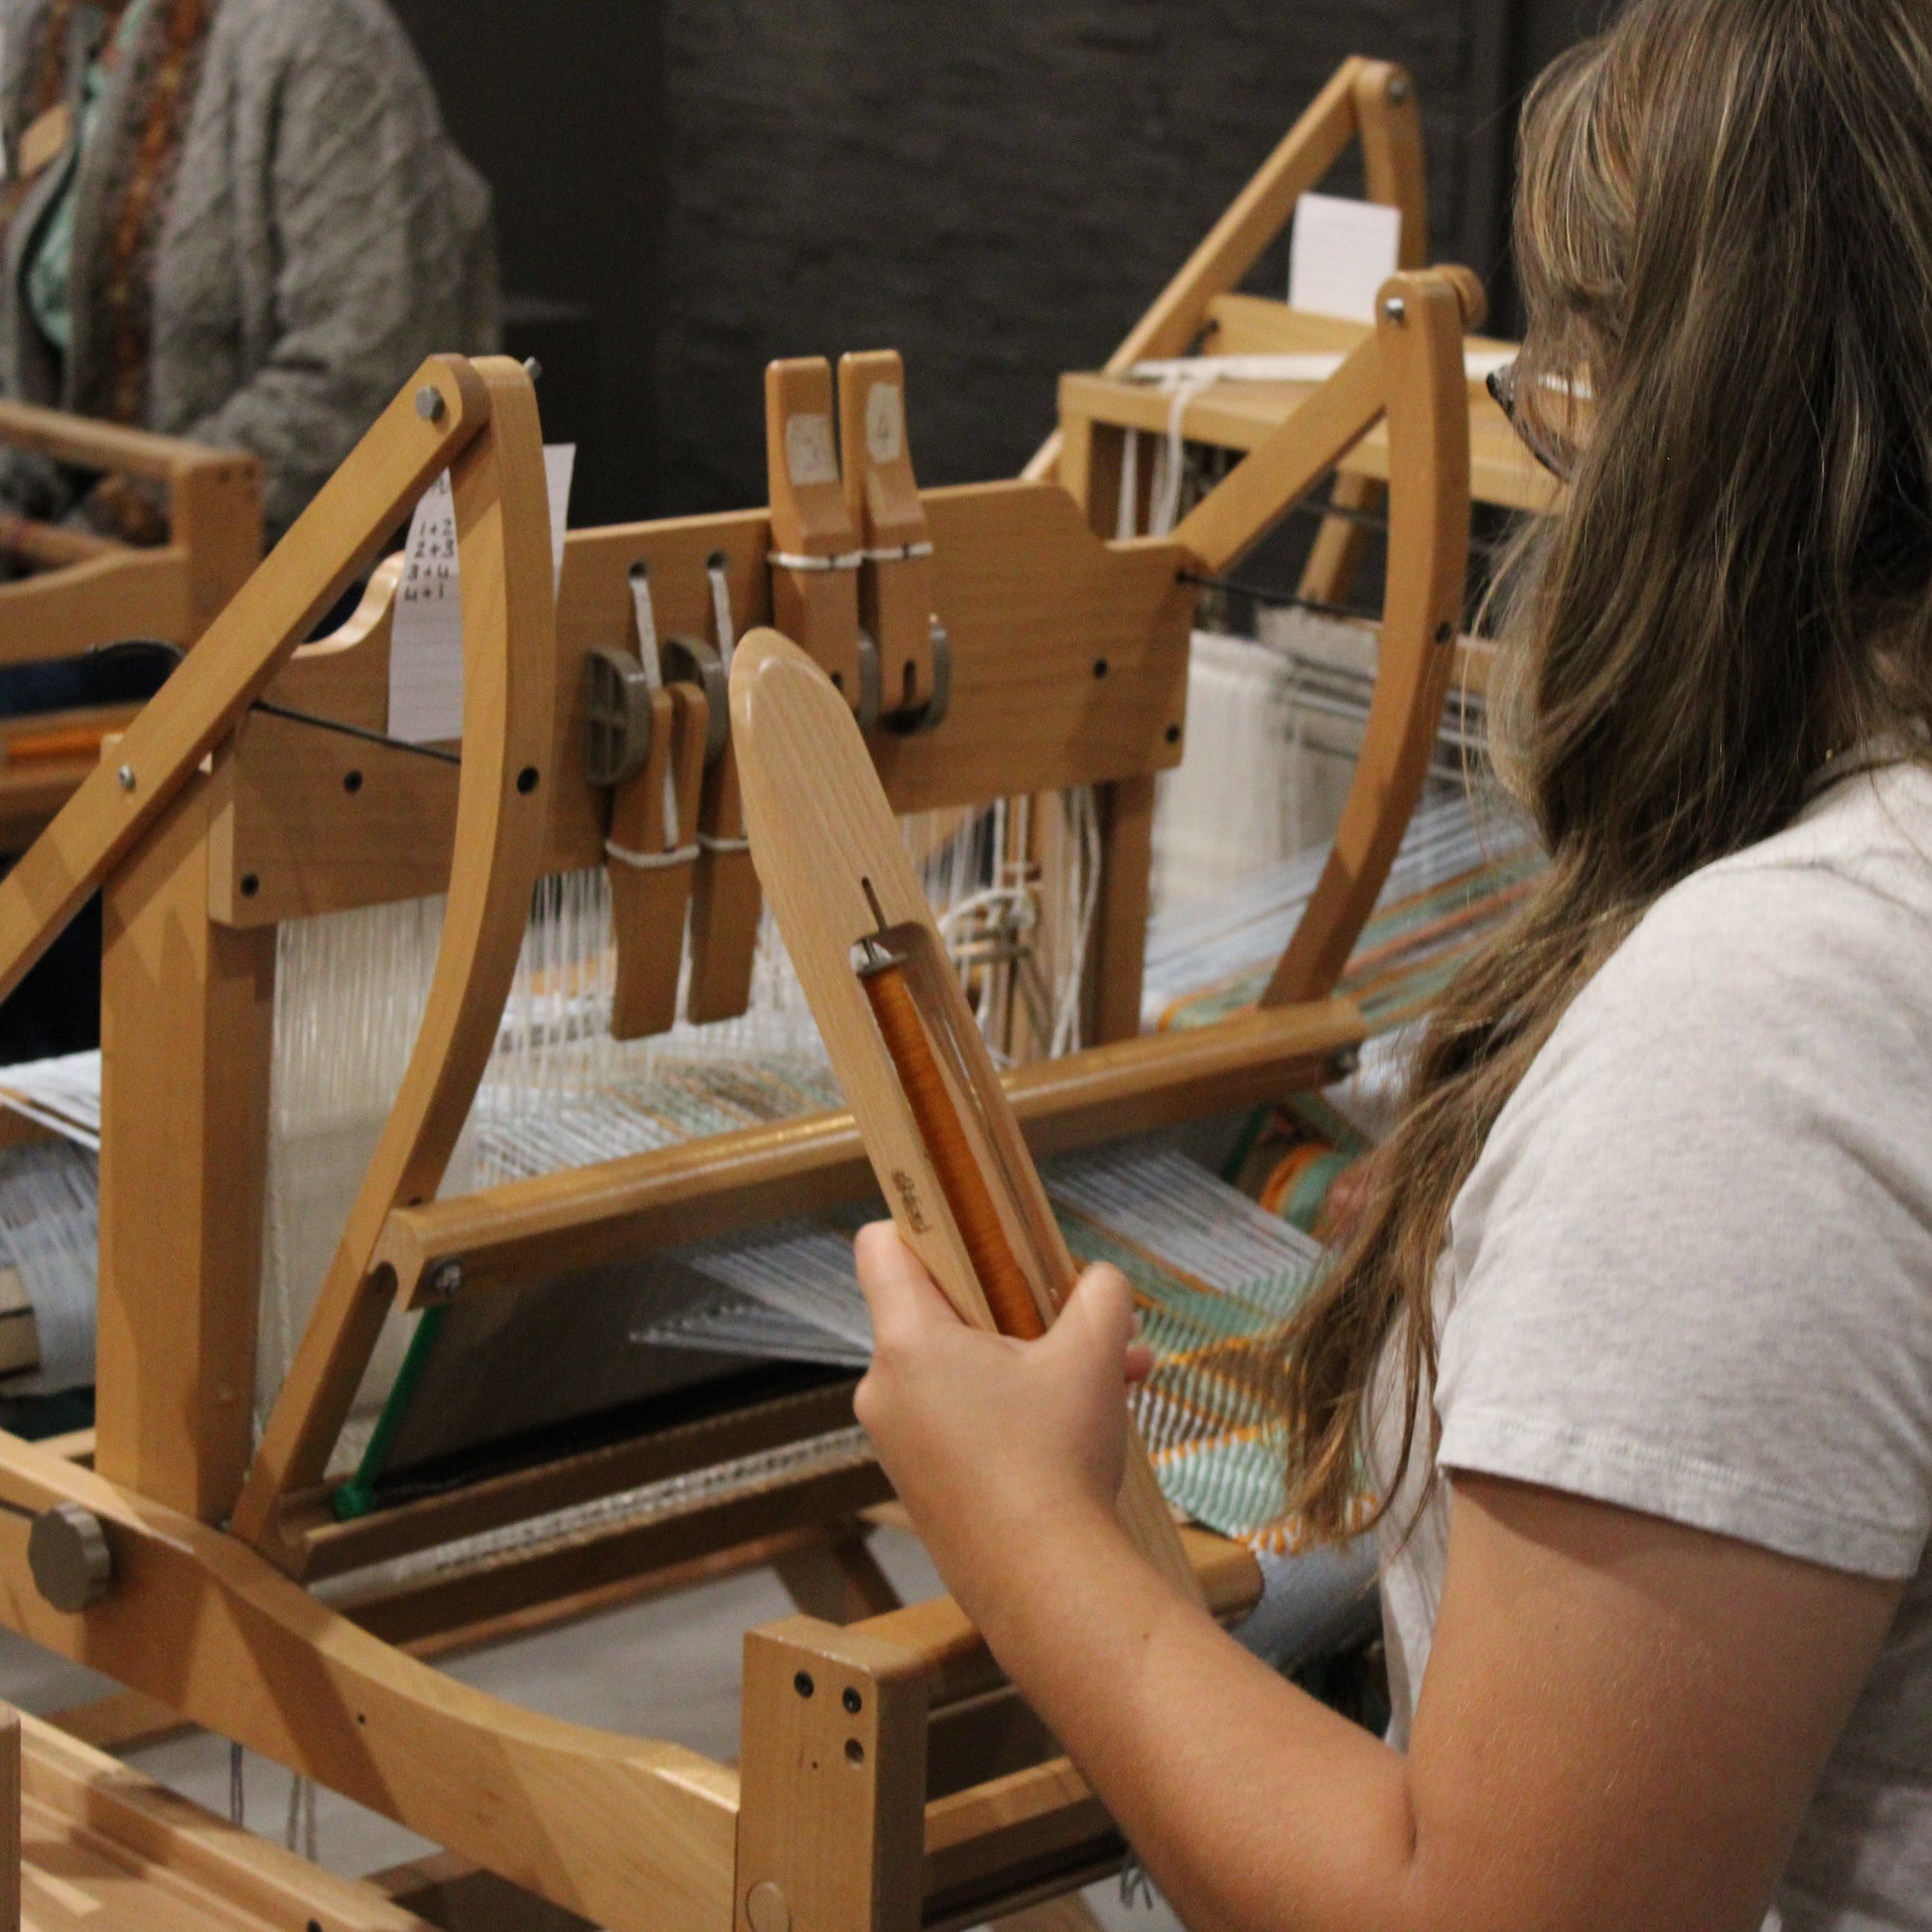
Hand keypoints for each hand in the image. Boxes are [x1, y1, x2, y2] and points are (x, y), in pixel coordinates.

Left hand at [853, 1221, 1150, 1626]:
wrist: (1047, 1589)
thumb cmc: (1057, 1460)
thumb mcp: (1093, 1355)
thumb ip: (1100, 1293)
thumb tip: (1100, 1280)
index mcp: (907, 1341)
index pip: (881, 1245)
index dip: (924, 1223)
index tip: (978, 1230)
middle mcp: (884, 1388)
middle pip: (936, 1309)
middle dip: (1013, 1307)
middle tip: (1075, 1319)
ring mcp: (897, 1443)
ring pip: (959, 1369)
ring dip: (1029, 1363)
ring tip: (1113, 1378)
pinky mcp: (920, 1486)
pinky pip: (959, 1419)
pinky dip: (1012, 1411)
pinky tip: (1086, 1427)